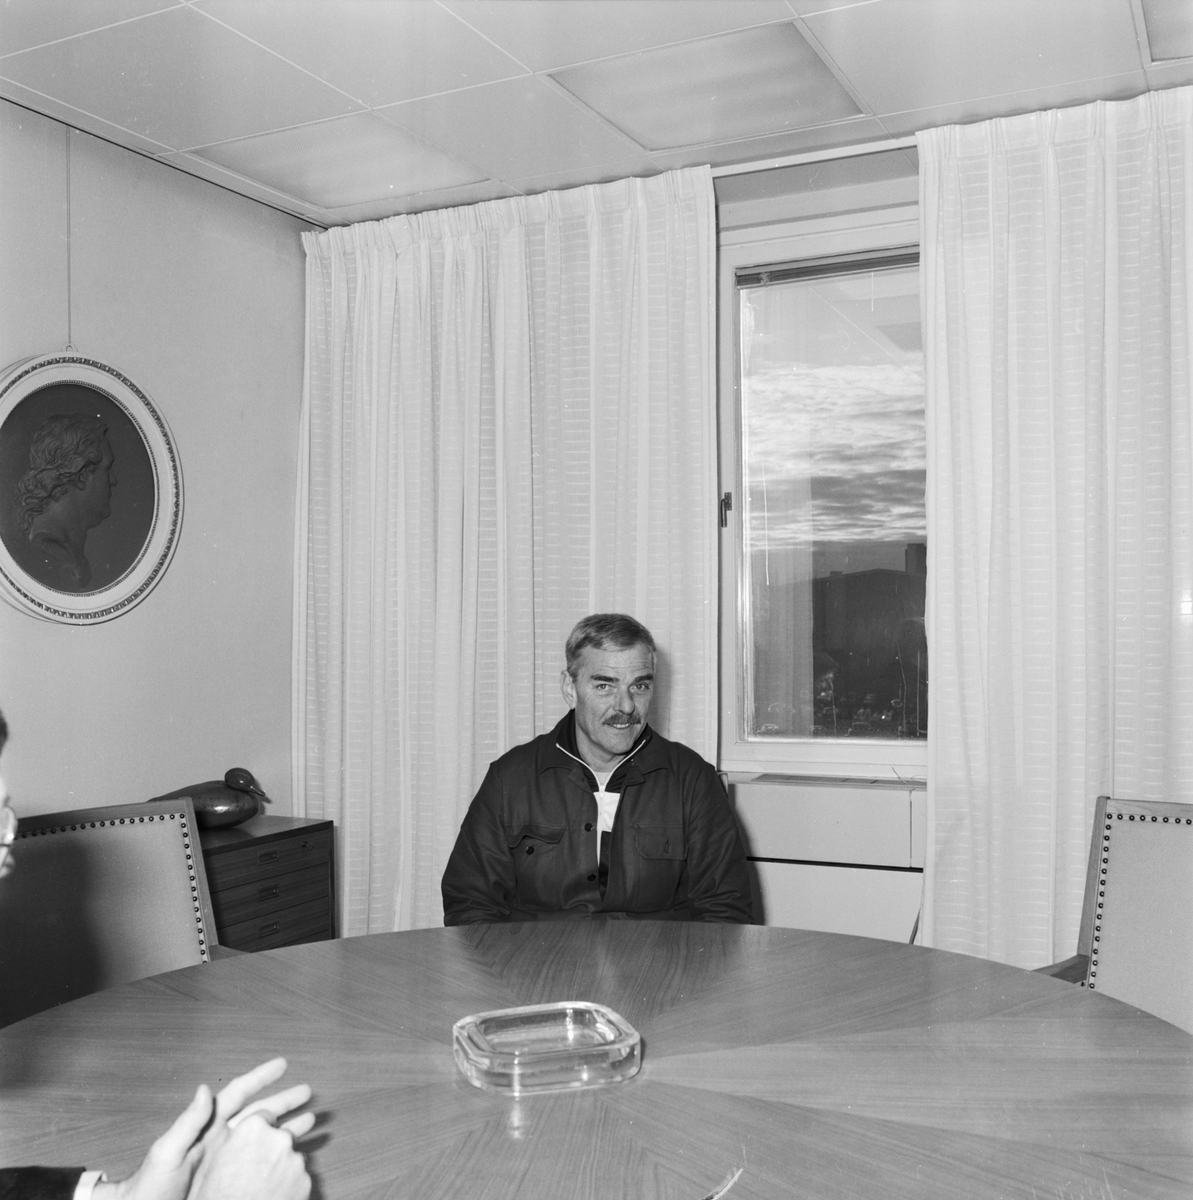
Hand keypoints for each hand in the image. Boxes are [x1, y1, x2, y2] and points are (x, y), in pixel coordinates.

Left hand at [94, 1058, 312, 1199]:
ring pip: (264, 1139)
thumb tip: (205, 1088)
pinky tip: (295, 1158)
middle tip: (308, 1091)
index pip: (238, 1095)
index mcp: (207, 1128)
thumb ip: (188, 1122)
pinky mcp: (231, 1183)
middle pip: (259, 1114)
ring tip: (311, 1120)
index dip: (260, 1078)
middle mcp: (221, 1141)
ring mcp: (227, 1163)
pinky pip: (260, 1166)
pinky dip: (278, 1159)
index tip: (282, 1064)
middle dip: (283, 1102)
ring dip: (286, 1128)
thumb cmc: (148, 1189)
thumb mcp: (166, 1153)